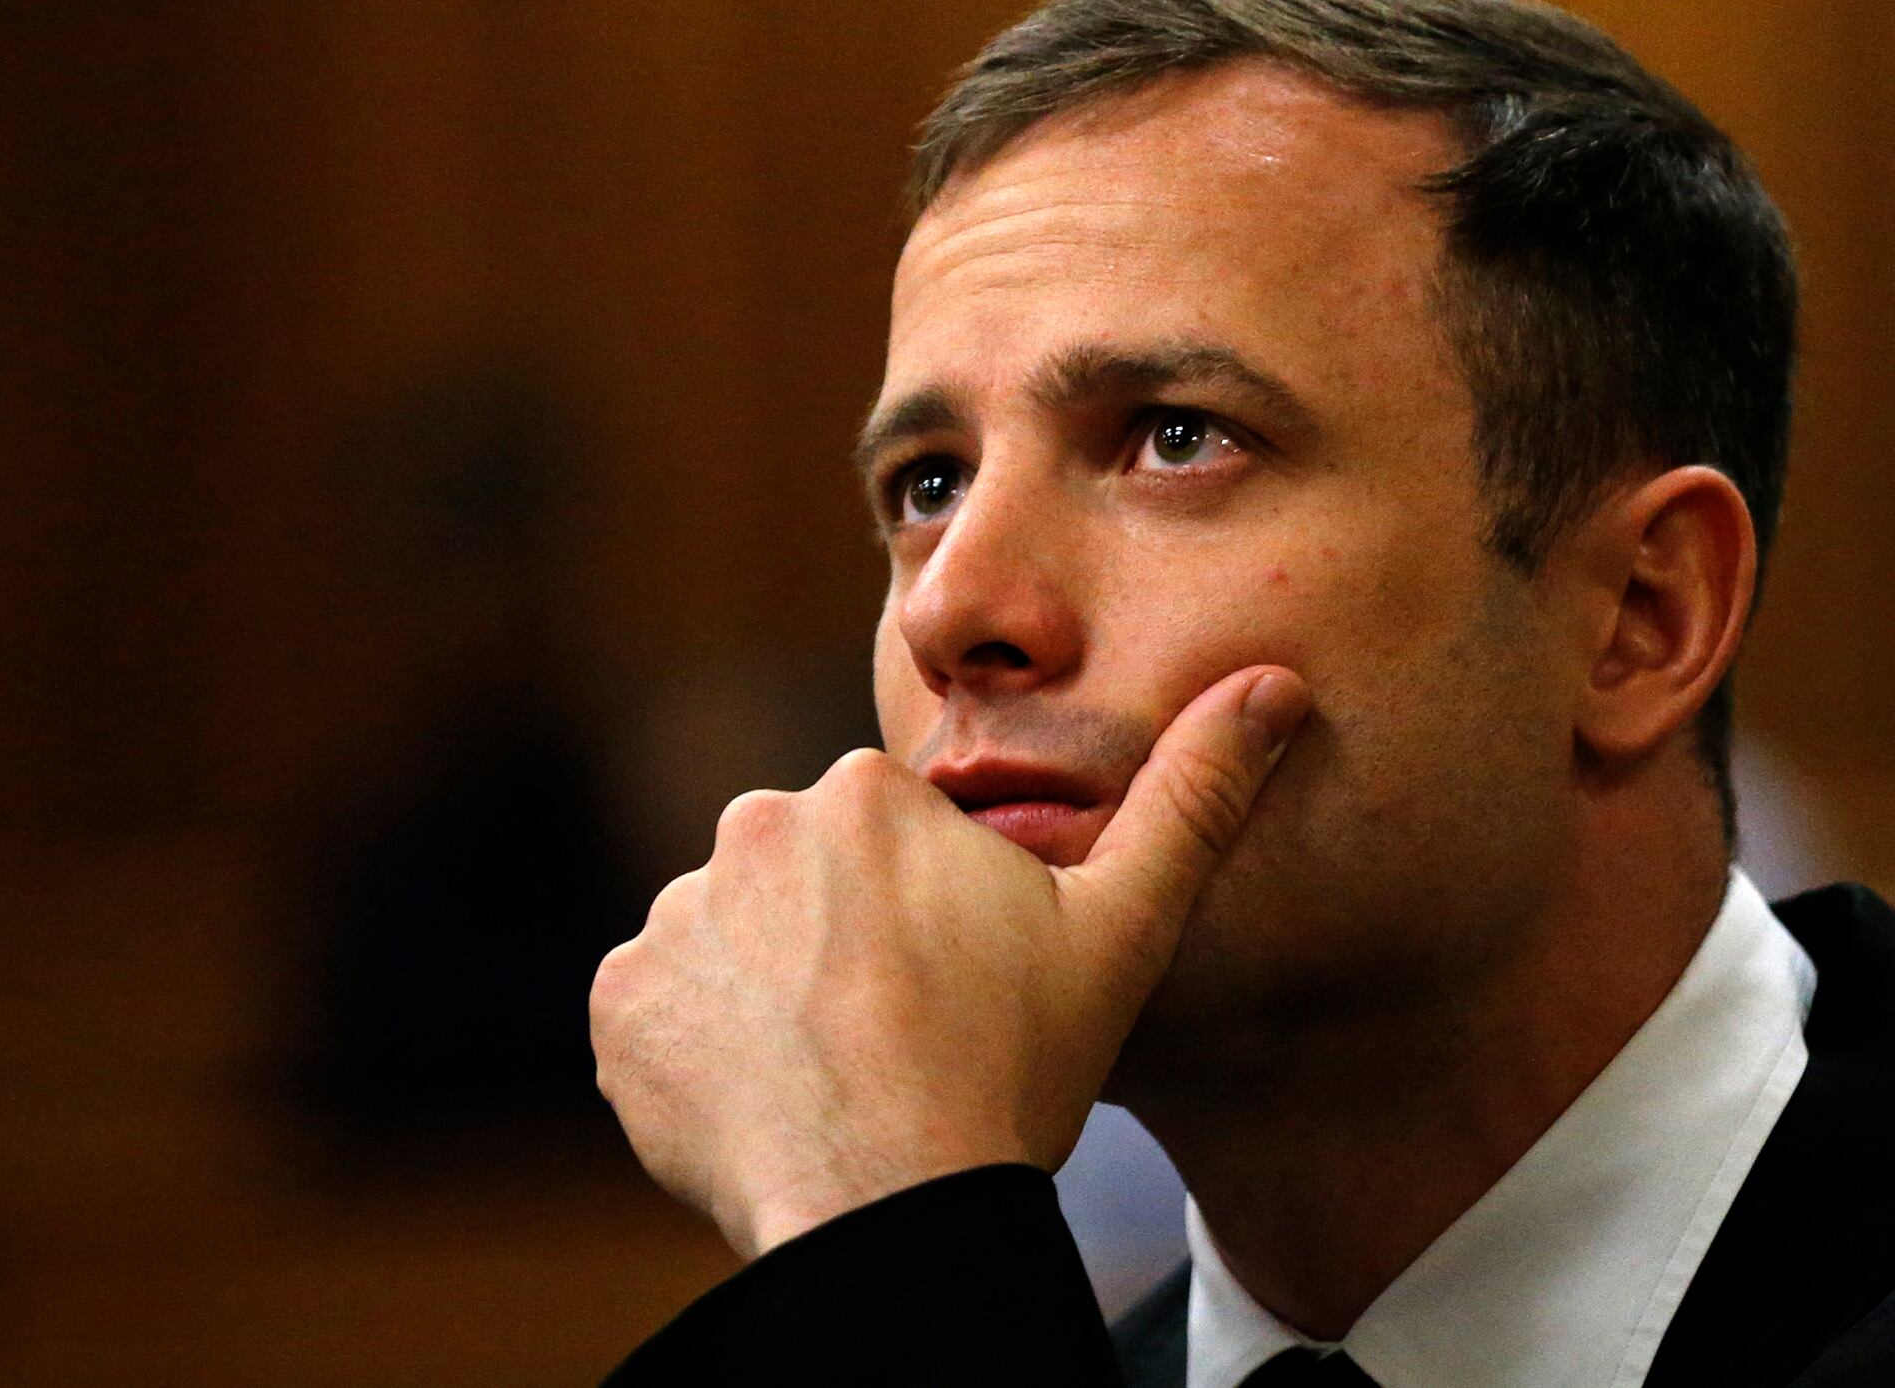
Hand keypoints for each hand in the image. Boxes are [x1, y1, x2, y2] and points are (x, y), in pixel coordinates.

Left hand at [590, 665, 1310, 1256]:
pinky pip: (664, 1010)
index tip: (957, 989)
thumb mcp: (1123, 929)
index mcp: (867, 793)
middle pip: (805, 882)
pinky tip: (772, 1100)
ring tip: (838, 1075)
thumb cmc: (1013, 1069)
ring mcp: (672, 918)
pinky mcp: (620, 1005)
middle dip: (842, 944)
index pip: (890, 843)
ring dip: (771, 995)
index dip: (932, 919)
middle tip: (900, 1035)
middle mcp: (750, 826)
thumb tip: (1274, 685)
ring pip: (734, 944)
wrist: (891, 1208)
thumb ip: (1192, 796)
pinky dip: (703, 1050)